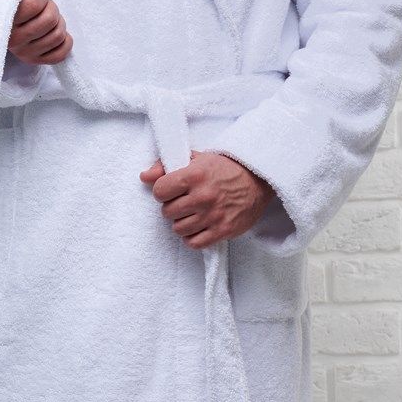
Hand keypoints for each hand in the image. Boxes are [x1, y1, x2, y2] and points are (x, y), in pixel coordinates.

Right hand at [0, 0, 72, 64]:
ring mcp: (23, 53)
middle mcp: (11, 39)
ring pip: (58, 35)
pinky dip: (63, 40)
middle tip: (40, 7)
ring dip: (57, 22)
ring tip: (44, 18)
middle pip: (50, 19)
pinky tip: (51, 32)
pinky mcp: (35, 61)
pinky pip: (62, 53)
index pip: (36, 3)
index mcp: (2, 16)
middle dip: (50, 7)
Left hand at [139, 149, 275, 248]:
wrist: (257, 179)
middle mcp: (202, 196)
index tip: (170, 190)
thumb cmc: (224, 168)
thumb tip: (144, 177)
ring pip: (178, 229)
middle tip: (183, 202)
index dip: (162, 191)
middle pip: (167, 212)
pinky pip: (194, 243)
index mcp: (194, 175)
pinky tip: (198, 226)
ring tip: (192, 213)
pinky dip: (192, 237)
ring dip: (182, 222)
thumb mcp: (196, 158)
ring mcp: (213, 215)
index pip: (160, 191)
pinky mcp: (222, 230)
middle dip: (172, 207)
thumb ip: (166, 166)